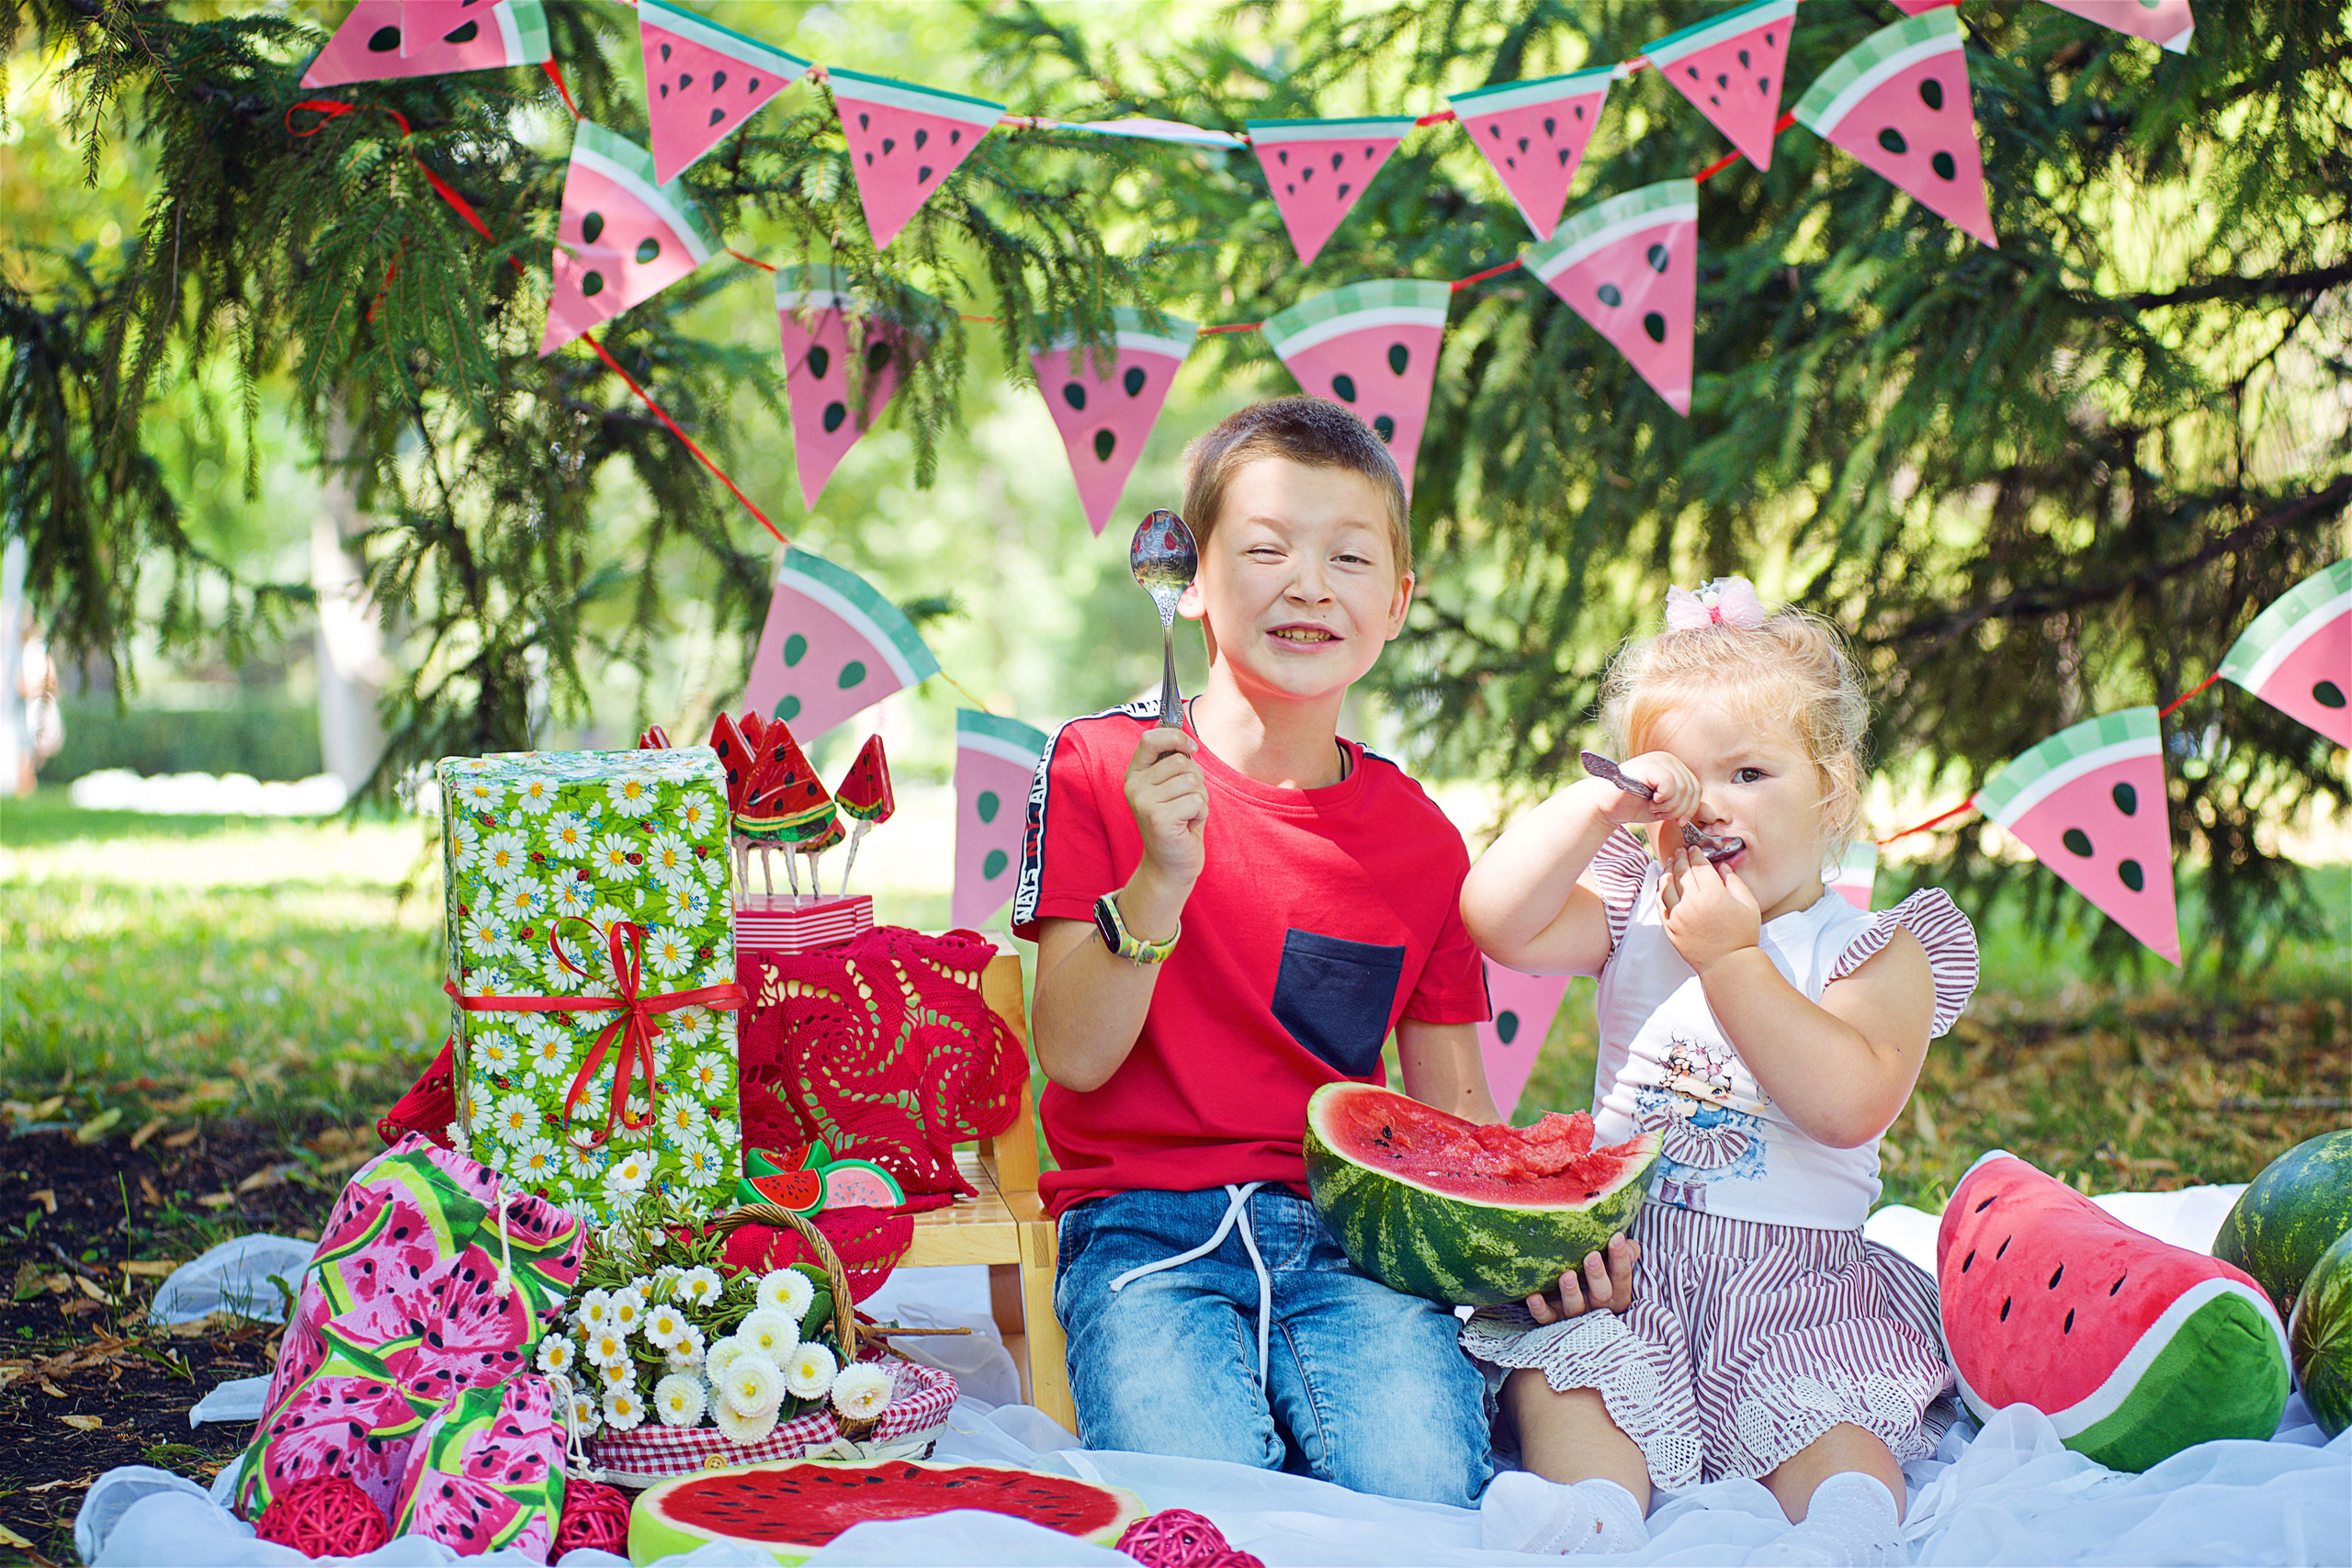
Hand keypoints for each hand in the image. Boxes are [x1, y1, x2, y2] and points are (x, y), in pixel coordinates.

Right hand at [1124, 727, 1206, 896]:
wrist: (1170, 864)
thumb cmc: (1178, 822)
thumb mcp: (1172, 787)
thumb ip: (1172, 762)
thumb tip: (1180, 734)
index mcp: (1135, 775)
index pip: (1150, 739)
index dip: (1175, 738)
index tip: (1192, 748)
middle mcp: (1135, 786)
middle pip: (1181, 762)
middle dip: (1195, 781)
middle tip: (1186, 802)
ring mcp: (1144, 802)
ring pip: (1192, 781)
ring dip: (1200, 799)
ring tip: (1186, 815)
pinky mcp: (1158, 818)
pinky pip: (1197, 801)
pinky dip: (1200, 813)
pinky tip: (1187, 825)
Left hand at [1524, 1233, 1638, 1323]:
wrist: (1566, 1294)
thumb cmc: (1594, 1274)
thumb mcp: (1610, 1265)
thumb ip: (1623, 1255)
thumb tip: (1630, 1246)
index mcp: (1616, 1294)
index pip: (1622, 1278)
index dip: (1621, 1259)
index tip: (1617, 1238)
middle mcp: (1597, 1306)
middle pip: (1602, 1295)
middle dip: (1597, 1276)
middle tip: (1592, 1257)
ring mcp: (1575, 1314)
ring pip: (1575, 1308)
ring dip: (1571, 1293)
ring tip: (1566, 1276)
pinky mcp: (1554, 1318)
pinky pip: (1546, 1317)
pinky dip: (1539, 1309)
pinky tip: (1533, 1297)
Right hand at [1589, 751, 1701, 828]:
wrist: (1605, 805)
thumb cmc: (1633, 805)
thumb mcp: (1665, 804)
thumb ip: (1682, 801)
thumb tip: (1706, 810)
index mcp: (1674, 766)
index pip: (1697, 788)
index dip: (1690, 809)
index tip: (1676, 820)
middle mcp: (1668, 759)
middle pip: (1692, 789)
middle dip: (1679, 810)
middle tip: (1660, 814)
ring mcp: (1658, 760)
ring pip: (1682, 788)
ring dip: (1669, 807)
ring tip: (1653, 808)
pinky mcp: (1649, 766)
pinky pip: (1670, 785)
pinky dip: (1663, 801)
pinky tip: (1649, 802)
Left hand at [1660, 846, 1761, 972]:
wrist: (1728, 965)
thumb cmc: (1742, 936)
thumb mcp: (1748, 905)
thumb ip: (1735, 882)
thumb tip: (1722, 867)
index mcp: (1712, 895)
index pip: (1699, 867)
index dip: (1696, 855)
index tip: (1694, 849)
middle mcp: (1691, 903)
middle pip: (1681, 873)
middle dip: (1681, 858)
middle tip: (1680, 851)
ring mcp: (1677, 916)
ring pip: (1666, 886)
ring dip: (1667, 871)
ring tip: (1670, 863)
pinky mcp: (1670, 928)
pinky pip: (1660, 904)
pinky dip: (1660, 890)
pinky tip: (1663, 884)